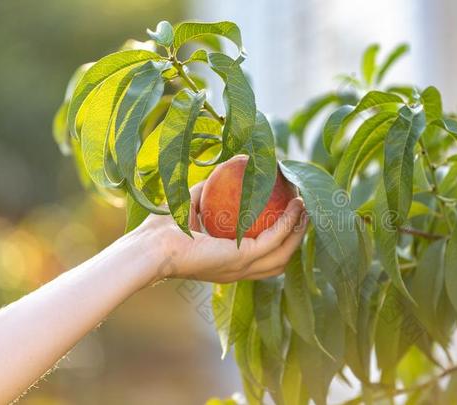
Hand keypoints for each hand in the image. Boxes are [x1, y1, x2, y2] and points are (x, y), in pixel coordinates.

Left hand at [137, 181, 307, 283]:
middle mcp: (238, 271)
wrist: (151, 246)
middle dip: (296, 237)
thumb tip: (225, 169)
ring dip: (298, 230)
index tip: (287, 216)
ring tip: (305, 206)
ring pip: (284, 252)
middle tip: (303, 211)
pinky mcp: (243, 258)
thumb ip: (209, 189)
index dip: (279, 240)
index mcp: (227, 264)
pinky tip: (296, 205)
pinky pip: (275, 238)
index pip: (262, 258)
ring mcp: (242, 267)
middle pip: (280, 258)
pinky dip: (288, 222)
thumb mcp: (191, 204)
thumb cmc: (162, 230)